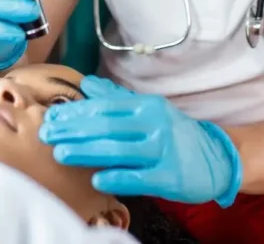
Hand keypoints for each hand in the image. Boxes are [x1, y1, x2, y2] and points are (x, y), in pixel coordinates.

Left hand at [38, 76, 243, 206]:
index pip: (104, 107)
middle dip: (73, 130)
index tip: (51, 118)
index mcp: (146, 106)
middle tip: (46, 135)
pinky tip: (97, 179)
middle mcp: (154, 124)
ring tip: (61, 154)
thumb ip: (117, 99)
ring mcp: (163, 150)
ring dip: (86, 151)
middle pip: (106, 125)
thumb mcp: (149, 111)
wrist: (217, 158)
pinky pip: (140, 177)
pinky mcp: (171, 177)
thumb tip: (87, 84)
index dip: (75, 113)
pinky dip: (118, 177)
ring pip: (118, 149)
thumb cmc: (175, 135)